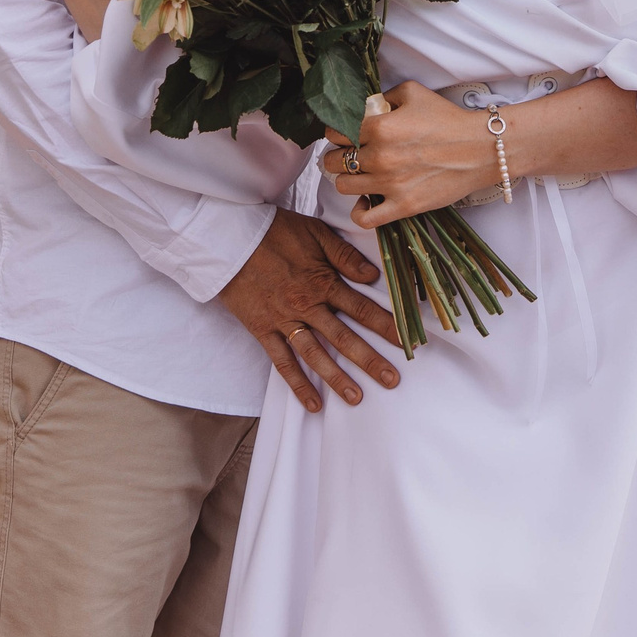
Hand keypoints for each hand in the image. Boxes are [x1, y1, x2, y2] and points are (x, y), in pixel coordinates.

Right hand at [217, 210, 401, 410]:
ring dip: (337, 378)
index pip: (361, 308)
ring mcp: (284, 321)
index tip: (406, 341)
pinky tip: (313, 404)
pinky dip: (297, 385)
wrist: (229, 239)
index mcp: (322, 281)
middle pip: (344, 338)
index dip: (386, 325)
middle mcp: (306, 305)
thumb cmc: (274, 232)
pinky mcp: (263, 330)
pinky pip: (282, 362)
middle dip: (370, 360)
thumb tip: (373, 275)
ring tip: (357, 398)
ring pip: (315, 355)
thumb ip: (344, 255)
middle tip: (392, 380)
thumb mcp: (315, 233)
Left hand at [322, 83, 495, 226]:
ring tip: (359, 174)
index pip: (335, 132)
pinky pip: (365, 218)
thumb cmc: (448, 120)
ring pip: (343, 186)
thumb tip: (366, 105)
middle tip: (349, 154)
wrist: (479, 149)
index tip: (344, 135)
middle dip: (337, 155)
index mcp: (379, 127)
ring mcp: (390, 184)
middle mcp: (380, 157)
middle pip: (334, 161)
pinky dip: (359, 212)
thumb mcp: (413, 93)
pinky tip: (365, 202)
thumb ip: (384, 96)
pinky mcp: (403, 206)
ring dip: (347, 179)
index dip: (336, 133)